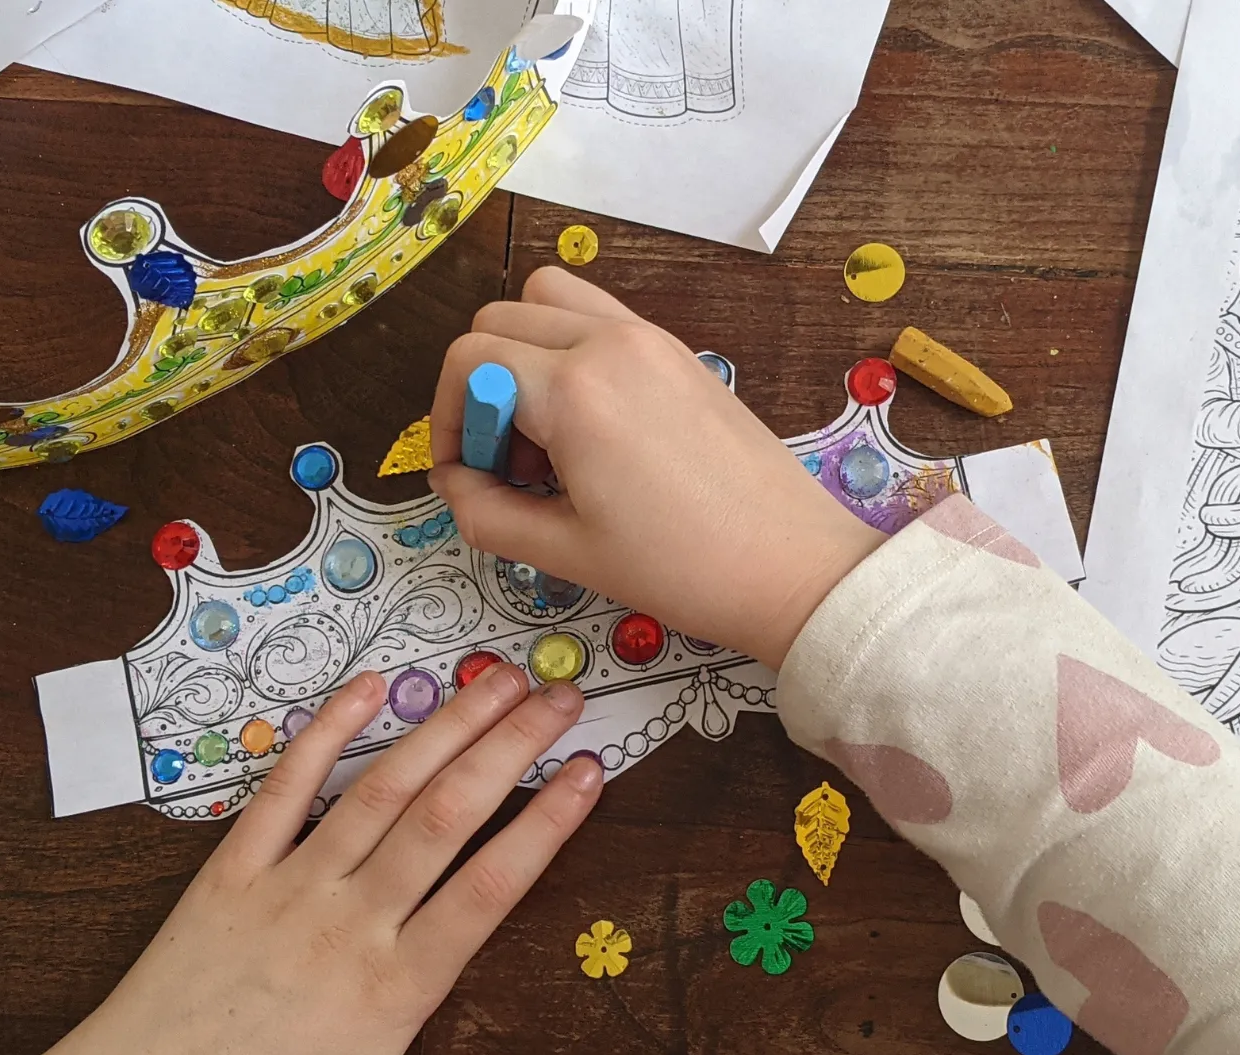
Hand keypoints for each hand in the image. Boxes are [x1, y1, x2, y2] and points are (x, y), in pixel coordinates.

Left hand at [15, 668, 603, 1054]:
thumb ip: (428, 1020)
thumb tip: (501, 1022)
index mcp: (396, 988)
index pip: (493, 886)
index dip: (549, 822)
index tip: (591, 772)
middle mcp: (351, 925)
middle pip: (449, 817)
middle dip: (513, 749)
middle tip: (562, 700)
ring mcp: (291, 889)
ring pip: (383, 791)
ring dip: (447, 728)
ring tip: (498, 682)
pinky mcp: (232, 872)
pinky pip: (286, 790)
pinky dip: (328, 733)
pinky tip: (371, 689)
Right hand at [429, 268, 886, 669]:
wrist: (792, 567)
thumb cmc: (684, 568)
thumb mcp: (566, 553)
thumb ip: (486, 512)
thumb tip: (452, 482)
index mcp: (574, 389)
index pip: (467, 363)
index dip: (446, 421)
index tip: (465, 476)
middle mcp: (609, 342)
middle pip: (499, 322)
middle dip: (481, 389)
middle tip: (507, 465)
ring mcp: (651, 339)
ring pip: (549, 301)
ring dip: (524, 355)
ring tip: (546, 437)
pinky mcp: (680, 352)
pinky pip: (600, 320)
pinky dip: (571, 352)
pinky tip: (592, 429)